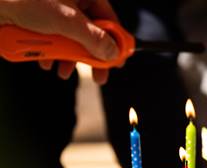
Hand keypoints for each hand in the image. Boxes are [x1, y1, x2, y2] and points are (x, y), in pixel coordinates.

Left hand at [0, 0, 119, 83]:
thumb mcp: (66, 21)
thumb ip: (94, 39)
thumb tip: (113, 53)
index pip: (109, 19)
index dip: (117, 41)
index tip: (119, 60)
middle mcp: (73, 2)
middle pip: (92, 34)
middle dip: (91, 57)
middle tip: (99, 77)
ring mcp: (56, 12)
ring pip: (73, 40)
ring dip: (69, 59)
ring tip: (64, 72)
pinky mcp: (41, 22)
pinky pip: (55, 41)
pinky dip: (53, 54)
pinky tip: (47, 62)